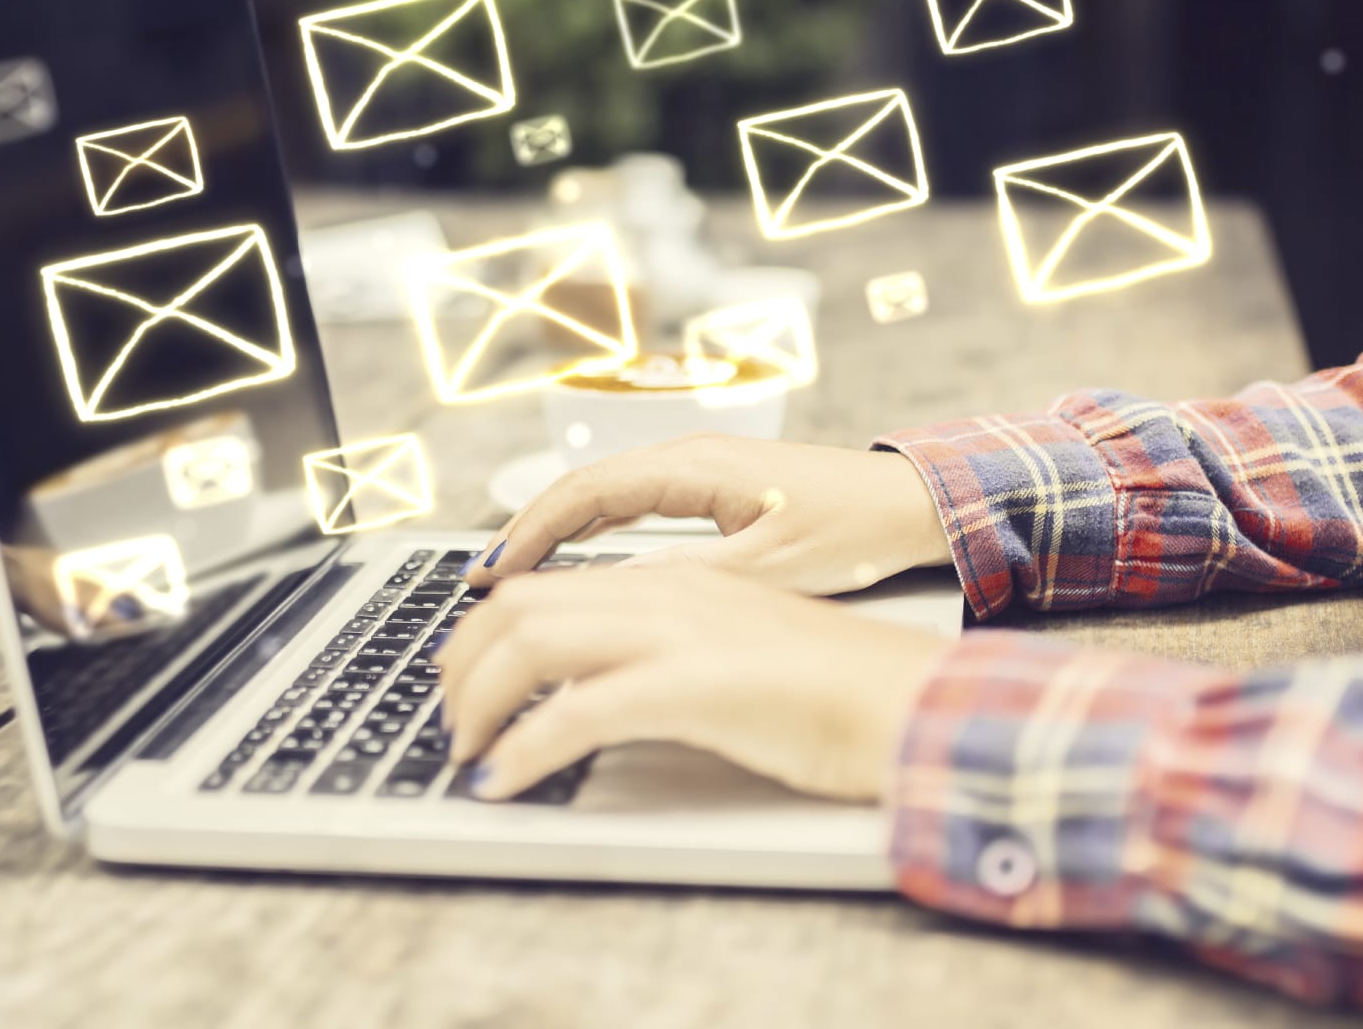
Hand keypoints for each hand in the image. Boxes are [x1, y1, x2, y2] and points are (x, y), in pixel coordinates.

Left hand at [440, 567, 954, 801]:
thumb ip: (674, 648)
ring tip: (466, 748)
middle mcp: (672, 593)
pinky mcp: (696, 686)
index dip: (491, 627)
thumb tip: (608, 680)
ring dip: (480, 701)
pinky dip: (527, 748)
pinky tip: (508, 780)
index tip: (464, 670)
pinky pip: (577, 712)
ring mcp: (682, 633)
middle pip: (526, 605)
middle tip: (451, 714)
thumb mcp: (738, 651)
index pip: (554, 584)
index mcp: (681, 582)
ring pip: (535, 644)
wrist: (911, 702)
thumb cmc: (839, 690)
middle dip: (465, 661)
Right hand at [465, 435, 952, 596]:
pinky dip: (594, 526)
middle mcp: (691, 454)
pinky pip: (634, 500)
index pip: (589, 490)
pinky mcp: (714, 485)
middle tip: (482, 577)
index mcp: (698, 465)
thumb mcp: (768, 568)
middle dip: (530, 529)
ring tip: (513, 572)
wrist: (910, 504)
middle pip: (586, 486)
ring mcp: (701, 466)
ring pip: (606, 492)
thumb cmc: (854, 531)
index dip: (533, 529)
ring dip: (558, 528)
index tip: (493, 568)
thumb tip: (616, 594)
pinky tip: (576, 555)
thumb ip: (691, 579)